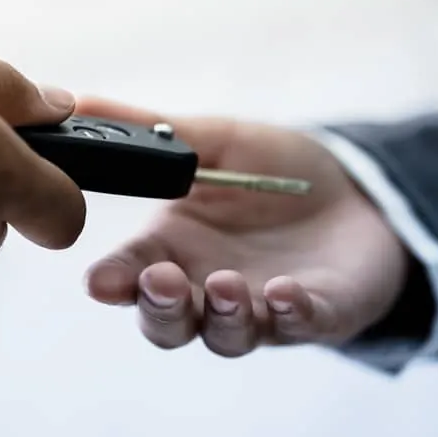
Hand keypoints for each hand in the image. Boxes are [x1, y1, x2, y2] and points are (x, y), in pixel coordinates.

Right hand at [80, 98, 407, 356]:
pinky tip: (283, 292)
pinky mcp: (314, 314)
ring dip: (221, 316)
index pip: (130, 274)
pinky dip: (287, 315)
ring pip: (225, 336)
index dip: (112, 281)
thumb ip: (156, 130)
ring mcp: (259, 308)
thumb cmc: (274, 170)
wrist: (356, 189)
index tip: (99, 282)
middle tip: (163, 281)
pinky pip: (297, 326)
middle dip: (161, 309)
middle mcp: (207, 285)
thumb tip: (81, 100)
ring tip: (227, 284)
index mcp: (174, 246)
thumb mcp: (216, 141)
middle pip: (168, 322)